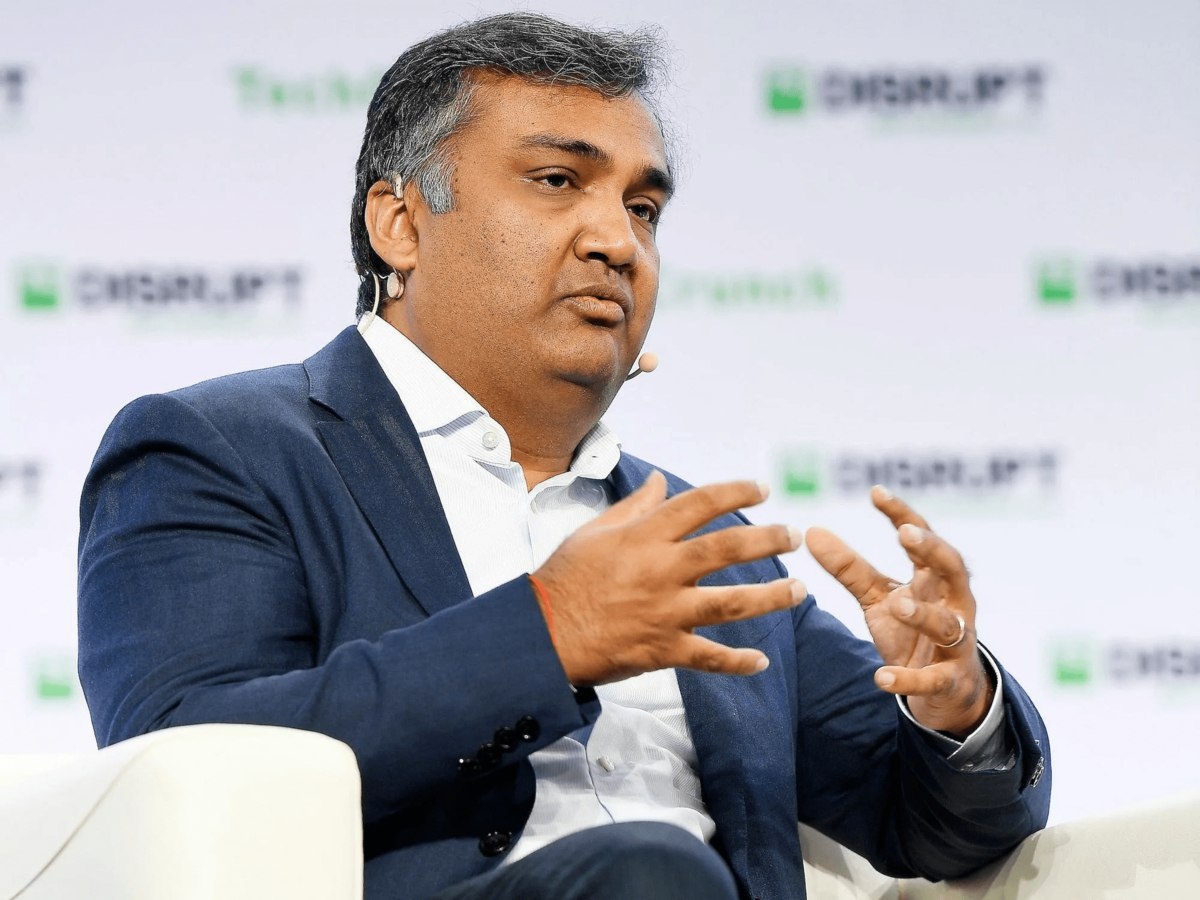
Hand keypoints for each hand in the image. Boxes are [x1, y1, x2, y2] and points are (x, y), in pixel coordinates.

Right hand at [533, 471, 804, 684]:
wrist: (542, 634)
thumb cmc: (564, 578)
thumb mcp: (594, 532)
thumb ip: (635, 507)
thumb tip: (661, 481)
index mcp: (644, 536)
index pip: (700, 504)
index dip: (736, 492)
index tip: (763, 488)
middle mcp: (661, 570)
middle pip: (727, 549)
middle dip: (768, 540)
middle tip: (794, 535)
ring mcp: (666, 612)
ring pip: (731, 602)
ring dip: (771, 597)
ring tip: (800, 592)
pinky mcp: (664, 649)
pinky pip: (709, 657)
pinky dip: (737, 661)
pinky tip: (760, 661)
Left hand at [805, 486, 991, 737]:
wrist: (945, 692)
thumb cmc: (912, 632)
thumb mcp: (878, 598)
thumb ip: (849, 568)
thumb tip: (811, 531)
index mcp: (934, 580)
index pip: (924, 538)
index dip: (902, 514)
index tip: (875, 492)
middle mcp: (953, 605)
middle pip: (954, 569)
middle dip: (934, 549)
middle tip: (906, 533)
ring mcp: (956, 643)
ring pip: (949, 625)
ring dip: (924, 614)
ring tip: (897, 606)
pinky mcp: (949, 680)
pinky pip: (934, 679)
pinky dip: (909, 679)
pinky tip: (881, 677)